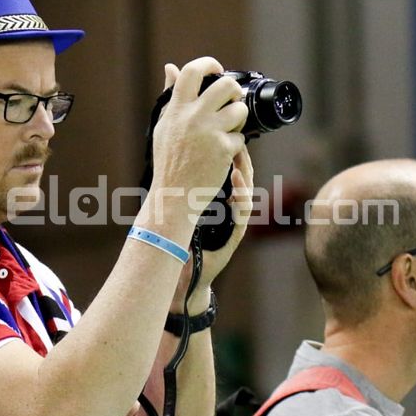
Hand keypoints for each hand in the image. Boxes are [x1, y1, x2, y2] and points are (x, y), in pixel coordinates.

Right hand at [149, 58, 247, 204]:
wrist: (173, 195)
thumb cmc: (168, 161)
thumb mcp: (163, 125)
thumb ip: (170, 96)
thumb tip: (171, 67)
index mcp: (176, 109)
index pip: (192, 71)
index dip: (208, 64)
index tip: (217, 69)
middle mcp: (192, 117)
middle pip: (226, 85)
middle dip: (234, 90)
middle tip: (233, 100)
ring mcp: (209, 132)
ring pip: (240, 110)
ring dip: (239, 119)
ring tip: (228, 129)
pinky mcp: (223, 148)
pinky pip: (240, 137)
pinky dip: (235, 145)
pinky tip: (223, 154)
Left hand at [169, 146, 253, 312]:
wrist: (182, 277)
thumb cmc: (182, 244)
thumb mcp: (181, 211)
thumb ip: (182, 192)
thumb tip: (169, 162)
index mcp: (218, 204)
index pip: (230, 176)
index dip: (232, 157)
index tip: (226, 139)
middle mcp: (229, 213)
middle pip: (242, 182)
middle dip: (242, 162)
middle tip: (237, 143)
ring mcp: (233, 226)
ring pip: (246, 197)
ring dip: (243, 178)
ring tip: (238, 160)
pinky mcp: (233, 239)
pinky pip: (241, 218)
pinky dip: (240, 203)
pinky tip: (236, 190)